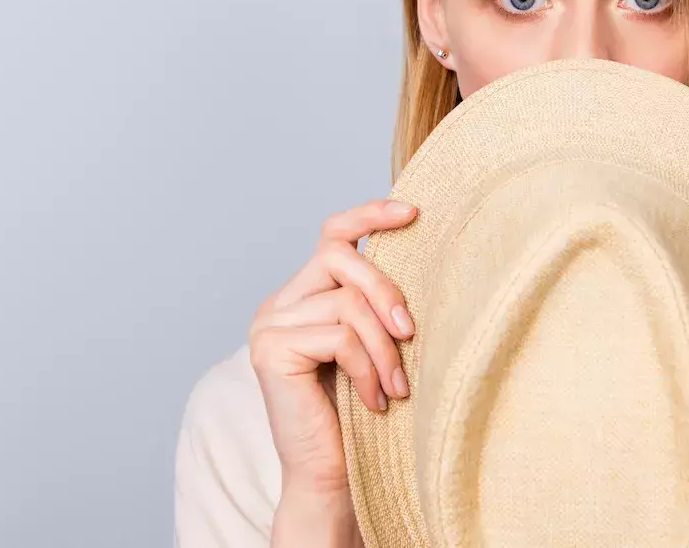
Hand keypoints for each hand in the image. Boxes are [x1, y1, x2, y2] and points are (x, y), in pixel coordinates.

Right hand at [248, 199, 418, 501]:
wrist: (330, 476)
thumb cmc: (361, 411)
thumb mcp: (373, 343)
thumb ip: (374, 302)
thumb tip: (419, 248)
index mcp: (303, 293)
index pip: (332, 234)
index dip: (370, 215)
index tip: (413, 212)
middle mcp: (279, 301)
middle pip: (340, 258)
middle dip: (386, 291)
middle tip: (412, 334)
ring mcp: (269, 323)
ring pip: (345, 302)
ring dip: (383, 348)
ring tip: (398, 386)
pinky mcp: (270, 349)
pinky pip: (338, 337)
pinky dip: (366, 369)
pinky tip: (375, 400)